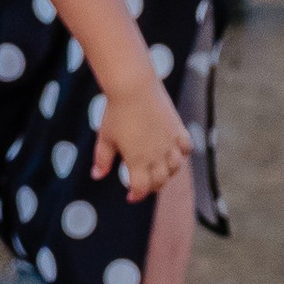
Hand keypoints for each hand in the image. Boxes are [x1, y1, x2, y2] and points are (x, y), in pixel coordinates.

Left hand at [94, 71, 193, 201]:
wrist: (134, 87)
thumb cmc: (116, 112)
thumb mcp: (105, 137)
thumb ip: (102, 159)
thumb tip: (97, 175)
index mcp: (137, 161)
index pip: (141, 188)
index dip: (136, 195)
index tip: (130, 196)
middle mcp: (156, 156)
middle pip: (160, 181)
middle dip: (152, 187)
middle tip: (144, 184)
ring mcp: (170, 143)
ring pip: (176, 167)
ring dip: (168, 173)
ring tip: (159, 170)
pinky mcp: (178, 129)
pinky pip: (186, 148)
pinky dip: (182, 154)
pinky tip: (174, 153)